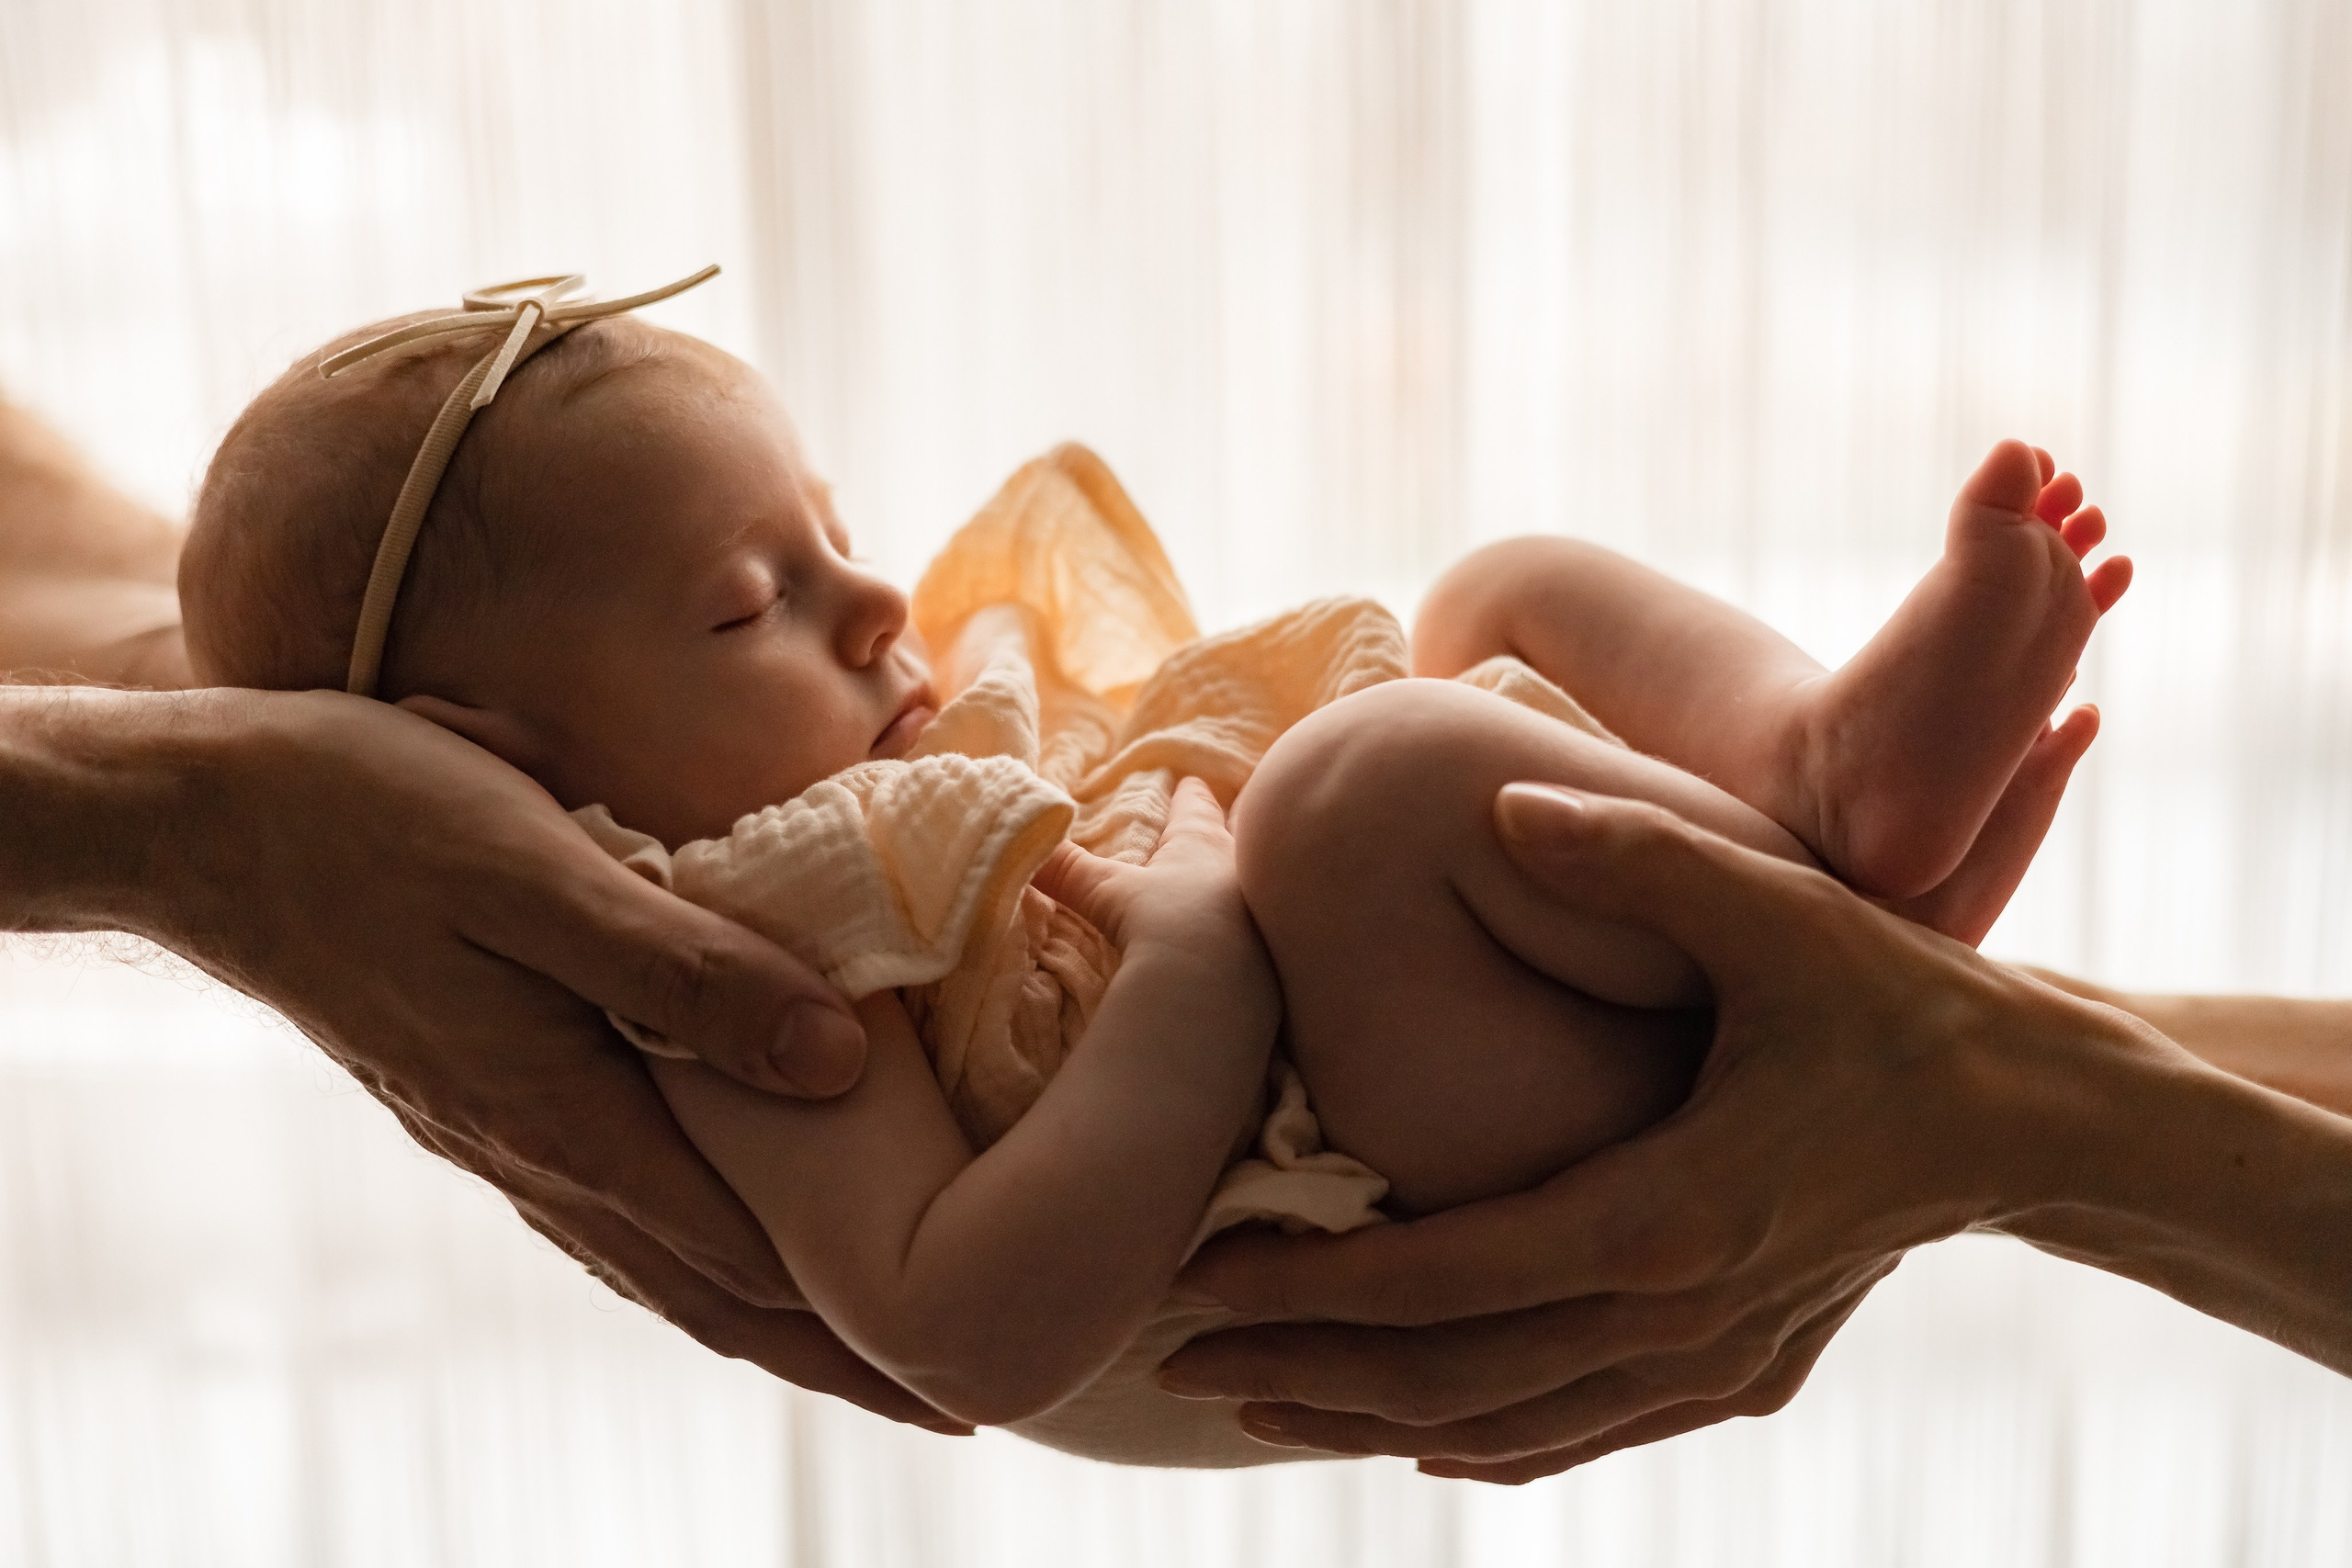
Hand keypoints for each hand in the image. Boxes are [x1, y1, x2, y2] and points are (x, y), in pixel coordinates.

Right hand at [95, 689, 959, 1429]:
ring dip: (767, 1316)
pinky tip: (719, 1244)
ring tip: (859, 1350)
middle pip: (714, 1296)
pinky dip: (691, 1251)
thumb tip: (836, 1062)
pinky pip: (615, 1210)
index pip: (746, 1264)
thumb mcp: (537, 875)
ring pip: (663, 1264)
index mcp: (566, 1122)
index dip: (862, 1322)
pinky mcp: (489, 1097)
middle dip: (833, 1357)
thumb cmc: (374, 824)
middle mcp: (541, 1157)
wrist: (210, 820)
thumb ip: (683, 970)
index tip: (963, 1370)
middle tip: (950, 1403)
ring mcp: (508, 1137)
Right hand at [1035, 776, 1271, 977]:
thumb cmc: (1166, 923)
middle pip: (1241, 838)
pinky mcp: (1280, 961)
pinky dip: (1261, 934)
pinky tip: (1253, 948)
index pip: (1196, 809)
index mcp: (1203, 845)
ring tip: (1241, 883)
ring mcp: (1268, 915)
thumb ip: (1070, 870)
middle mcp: (1243, 870)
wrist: (1219, 994)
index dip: (1191, 796)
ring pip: (1261, 883)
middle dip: (1233, 830)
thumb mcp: (1109, 893)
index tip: (1192, 783)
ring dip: (1250, 881)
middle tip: (1233, 820)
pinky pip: (1271, 936)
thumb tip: (1022, 841)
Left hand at [1160, 781, 2105, 1479]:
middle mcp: (1676, 1318)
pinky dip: (1490, 1440)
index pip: (1444, 1278)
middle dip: (1305, 1367)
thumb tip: (1496, 802)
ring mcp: (1710, 1362)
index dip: (1312, 1285)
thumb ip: (1636, 857)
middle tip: (1174, 1357)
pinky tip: (1422, 1434)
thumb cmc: (1901, 1005)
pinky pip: (1586, 1432)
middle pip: (1452, 1377)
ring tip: (1259, 1400)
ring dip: (1373, 1417)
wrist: (2035, 1116)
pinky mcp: (1743, 1373)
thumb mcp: (1780, 911)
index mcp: (1663, 1216)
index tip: (1201, 1276)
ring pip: (1507, 1425)